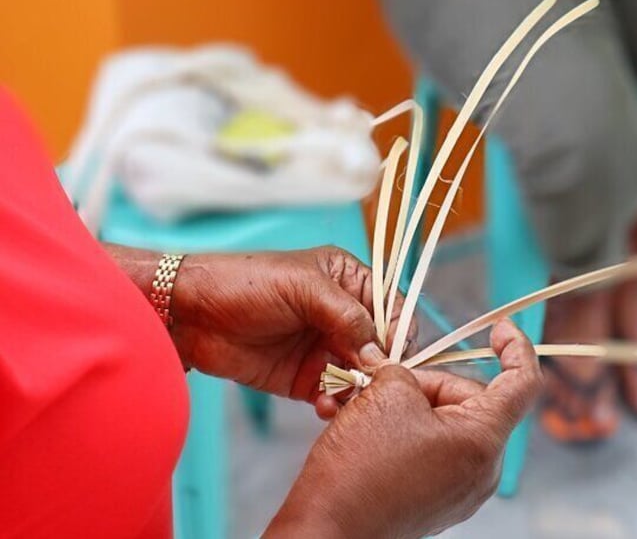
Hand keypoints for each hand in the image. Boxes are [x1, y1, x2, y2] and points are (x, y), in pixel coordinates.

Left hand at [168, 246, 414, 403]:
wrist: (190, 314)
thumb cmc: (244, 283)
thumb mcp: (303, 288)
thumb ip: (347, 317)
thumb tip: (379, 353)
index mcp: (348, 280)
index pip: (392, 308)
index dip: (398, 333)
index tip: (390, 358)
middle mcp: (342, 314)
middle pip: (381, 347)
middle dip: (378, 368)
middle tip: (367, 384)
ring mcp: (325, 347)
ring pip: (361, 375)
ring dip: (357, 389)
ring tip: (340, 397)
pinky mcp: (307, 377)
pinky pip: (336, 394)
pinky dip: (336, 403)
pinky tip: (324, 405)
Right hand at [265, 320, 542, 537]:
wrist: (326, 530)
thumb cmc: (358, 468)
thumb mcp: (386, 394)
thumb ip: (407, 370)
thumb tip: (402, 374)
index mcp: (481, 440)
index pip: (522, 383)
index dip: (516, 348)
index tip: (499, 330)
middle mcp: (481, 470)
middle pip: (469, 400)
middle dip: (426, 381)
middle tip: (382, 377)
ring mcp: (460, 489)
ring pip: (446, 423)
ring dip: (407, 404)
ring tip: (363, 404)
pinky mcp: (437, 500)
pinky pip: (432, 449)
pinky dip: (404, 430)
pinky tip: (366, 427)